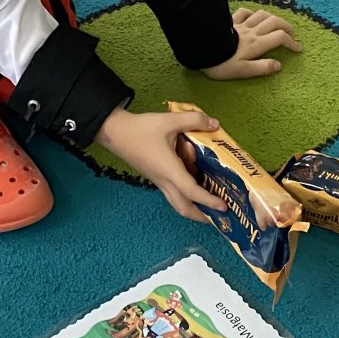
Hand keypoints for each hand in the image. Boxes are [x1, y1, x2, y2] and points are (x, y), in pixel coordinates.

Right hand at [95, 107, 226, 222]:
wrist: (114, 132)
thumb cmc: (140, 129)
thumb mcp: (169, 120)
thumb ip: (193, 120)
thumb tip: (214, 124)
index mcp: (169, 170)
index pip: (192, 192)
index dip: (209, 201)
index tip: (223, 207)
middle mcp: (163, 180)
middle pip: (183, 208)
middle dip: (201, 216)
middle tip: (218, 216)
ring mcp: (157, 180)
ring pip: (176, 203)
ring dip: (193, 209)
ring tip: (208, 207)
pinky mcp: (154, 177)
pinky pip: (171, 193)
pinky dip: (185, 197)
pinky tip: (193, 186)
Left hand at [202, 8, 301, 79]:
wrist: (199, 48)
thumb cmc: (220, 63)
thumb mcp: (242, 71)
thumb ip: (261, 68)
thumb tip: (278, 65)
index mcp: (256, 44)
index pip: (280, 38)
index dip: (292, 42)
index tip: (297, 49)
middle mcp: (251, 32)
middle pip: (275, 22)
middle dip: (287, 27)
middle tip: (292, 35)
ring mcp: (240, 25)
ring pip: (262, 15)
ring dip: (273, 18)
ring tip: (277, 24)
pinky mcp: (228, 21)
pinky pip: (244, 12)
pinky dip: (252, 13)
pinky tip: (253, 16)